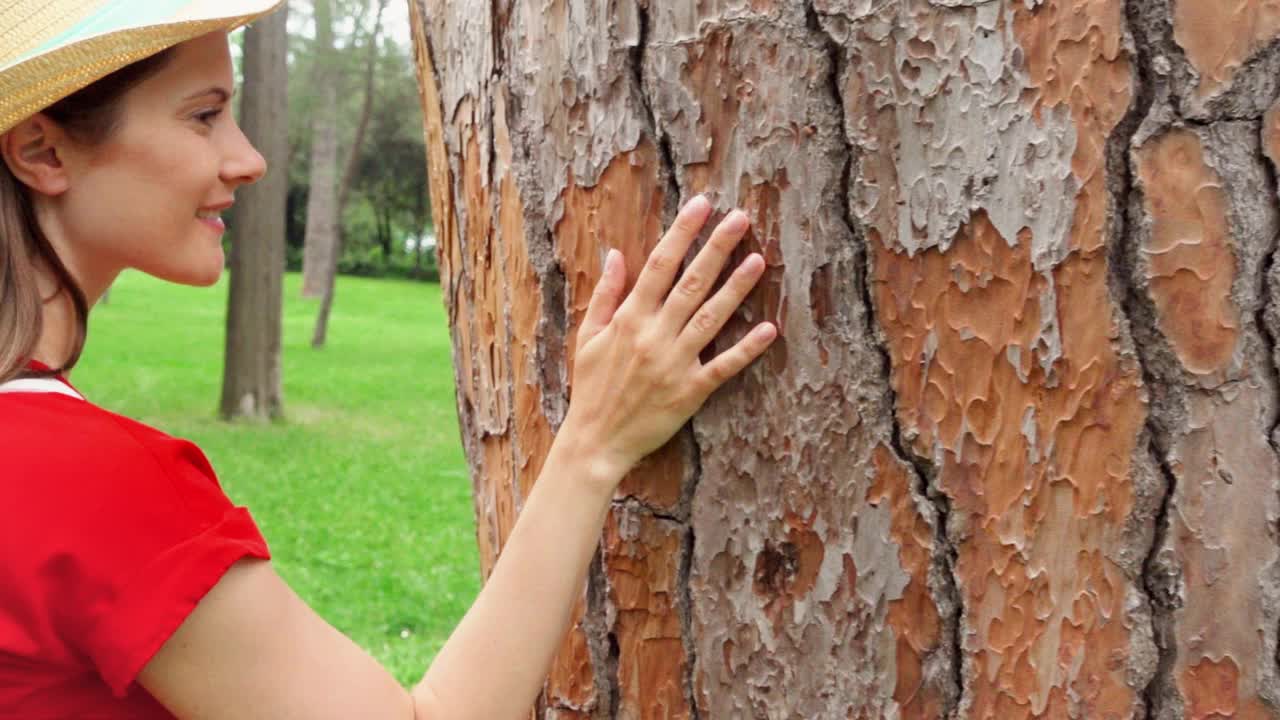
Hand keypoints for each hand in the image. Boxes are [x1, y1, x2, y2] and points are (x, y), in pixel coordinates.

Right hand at [559, 195, 777, 486]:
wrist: (595, 441)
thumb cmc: (591, 387)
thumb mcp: (588, 336)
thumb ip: (606, 294)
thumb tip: (617, 255)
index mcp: (629, 318)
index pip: (660, 265)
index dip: (683, 233)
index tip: (702, 205)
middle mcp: (654, 335)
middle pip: (691, 283)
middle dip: (717, 248)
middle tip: (741, 219)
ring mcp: (674, 363)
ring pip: (711, 318)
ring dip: (736, 289)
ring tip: (759, 261)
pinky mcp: (690, 391)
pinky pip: (723, 366)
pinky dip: (746, 349)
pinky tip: (768, 329)